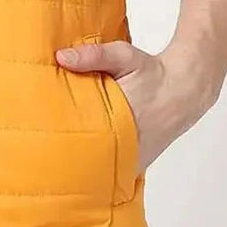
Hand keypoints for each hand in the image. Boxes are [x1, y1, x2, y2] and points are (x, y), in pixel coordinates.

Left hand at [55, 39, 215, 173]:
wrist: (182, 89)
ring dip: (84, 164)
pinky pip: (114, 170)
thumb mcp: (123, 56)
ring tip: (58, 161)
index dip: (63, 144)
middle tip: (44, 155)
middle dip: (68, 157)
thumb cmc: (150, 72)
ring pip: (102, 169)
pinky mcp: (138, 163)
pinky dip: (99, 166)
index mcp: (121, 120)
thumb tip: (60, 58)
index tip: (43, 143)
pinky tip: (81, 163)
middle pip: (90, 159)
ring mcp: (135, 158)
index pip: (86, 139)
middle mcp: (129, 145)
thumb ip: (93, 56)